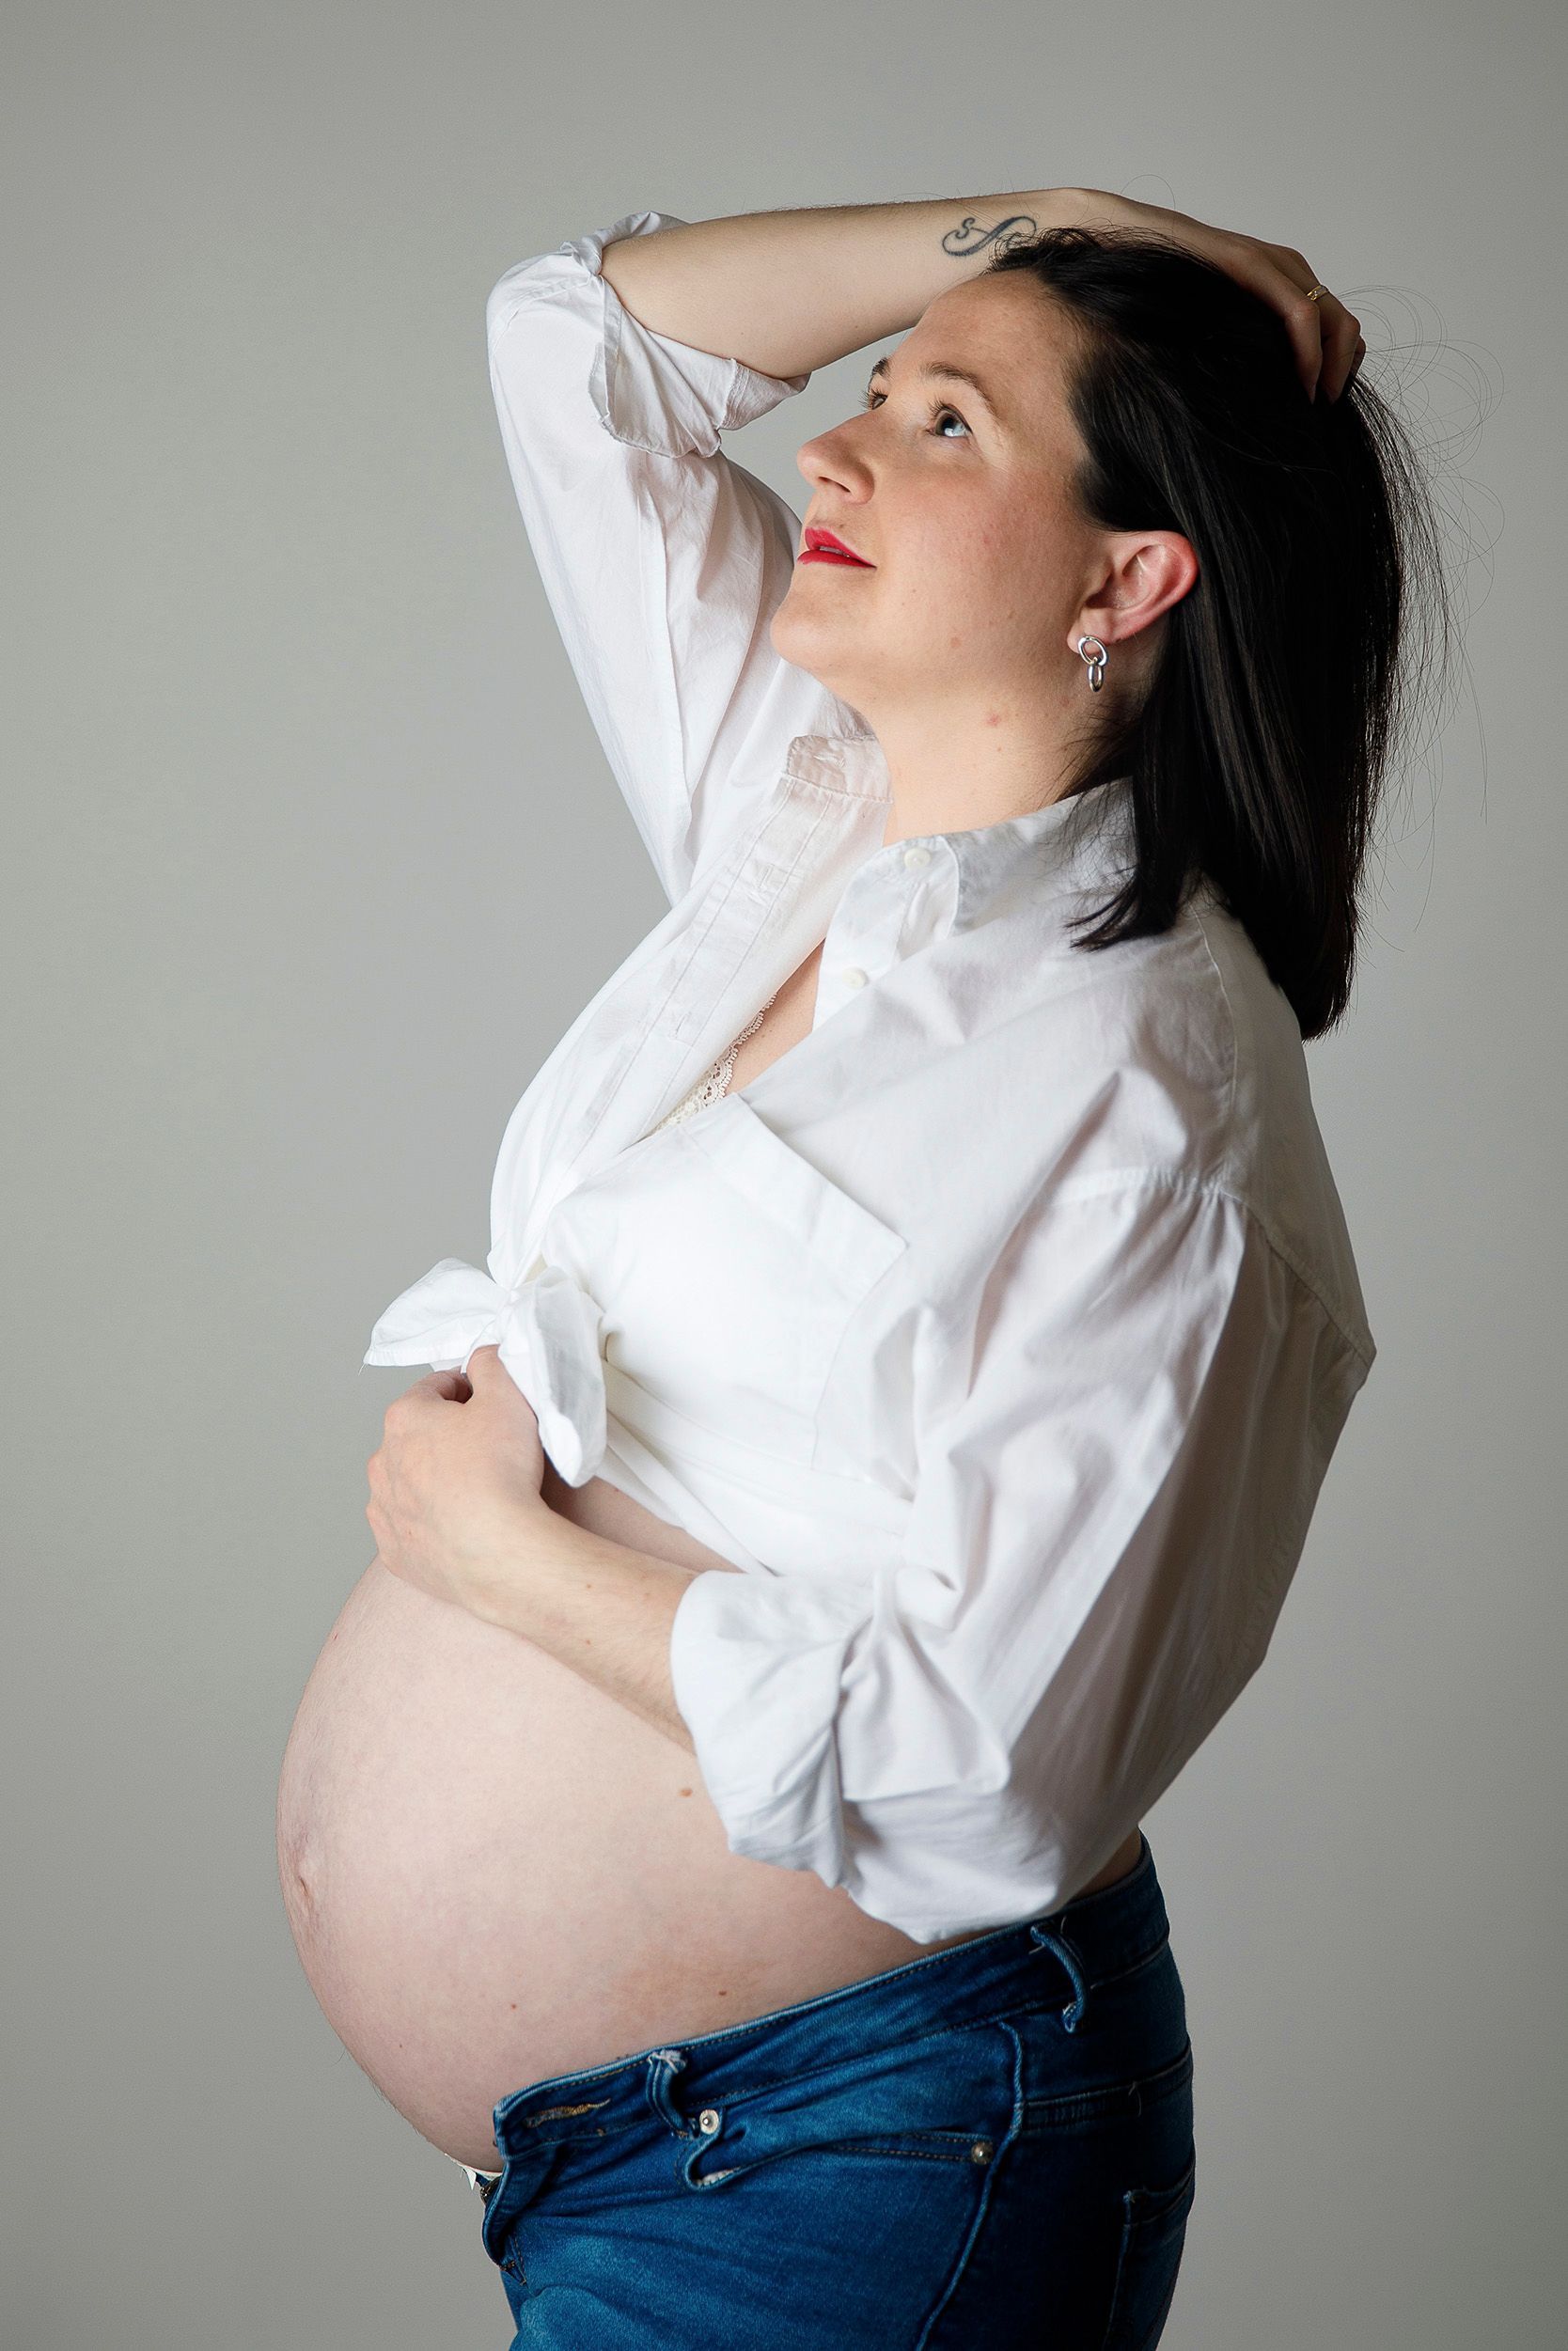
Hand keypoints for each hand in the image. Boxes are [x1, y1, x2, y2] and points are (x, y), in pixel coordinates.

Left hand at [365, 1345, 549, 1624]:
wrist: (499, 1553)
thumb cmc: (502, 1472)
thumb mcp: (509, 1395)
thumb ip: (493, 1363)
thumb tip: (483, 1356)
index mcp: (403, 1418)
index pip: (436, 1388)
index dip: (470, 1392)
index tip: (493, 1407)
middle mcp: (381, 1462)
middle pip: (418, 1437)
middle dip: (448, 1438)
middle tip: (491, 1452)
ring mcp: (384, 1512)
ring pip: (409, 1484)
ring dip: (435, 1481)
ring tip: (477, 1493)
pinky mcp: (394, 1553)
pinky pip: (410, 1529)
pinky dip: (431, 1524)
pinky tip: (462, 1527)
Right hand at [1061, 186, 1364, 402]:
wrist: (1111, 237)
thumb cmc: (1148, 287)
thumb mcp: (1202, 326)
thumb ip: (1231, 347)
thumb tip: (1247, 404)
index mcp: (1276, 283)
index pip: (1333, 327)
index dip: (1337, 369)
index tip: (1318, 409)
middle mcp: (1282, 269)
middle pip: (1343, 324)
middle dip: (1342, 374)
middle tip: (1323, 416)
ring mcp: (1268, 263)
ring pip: (1333, 318)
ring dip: (1334, 367)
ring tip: (1315, 406)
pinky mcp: (1248, 264)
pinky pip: (1299, 313)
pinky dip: (1310, 352)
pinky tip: (1302, 385)